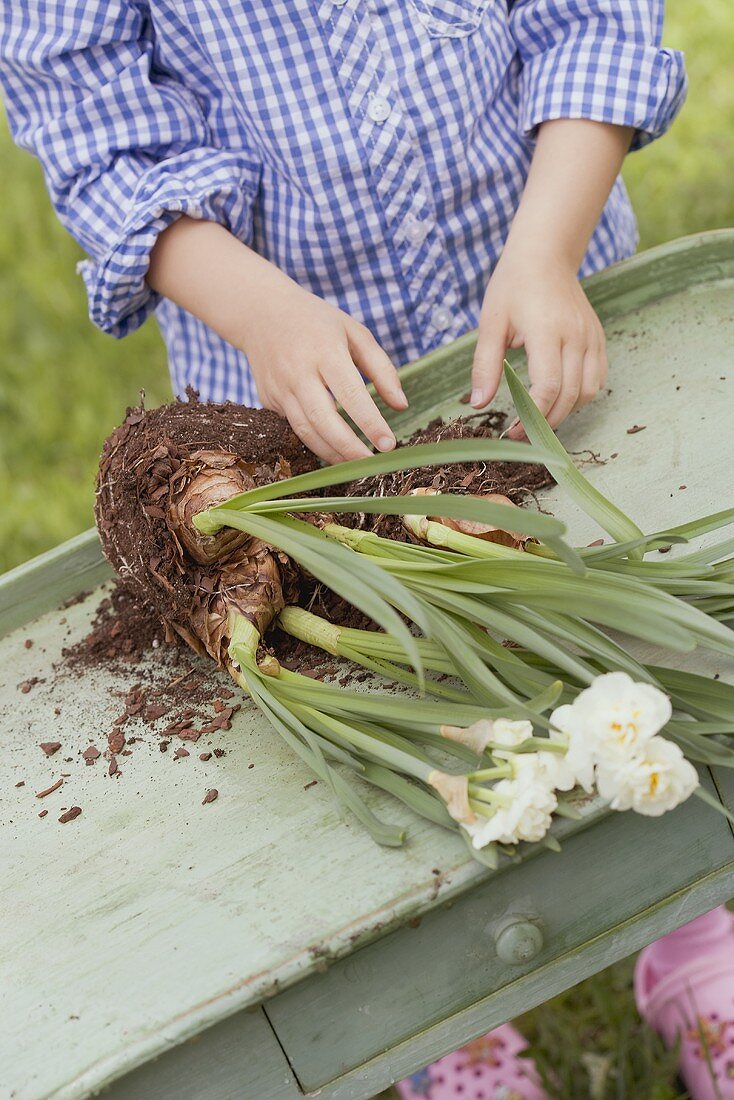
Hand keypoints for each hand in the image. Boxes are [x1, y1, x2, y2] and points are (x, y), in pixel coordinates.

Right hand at [241, 268, 406, 463]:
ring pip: (306, 431)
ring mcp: (279, 387)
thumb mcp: (354, 333)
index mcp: (325, 350)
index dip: (370, 423)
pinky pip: (294, 428)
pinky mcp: (268, 400)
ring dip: (332, 453)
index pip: (350, 394)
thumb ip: (381, 368)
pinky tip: (334, 451)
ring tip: (355, 464)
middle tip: (372, 463)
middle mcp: (298, 371)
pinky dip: (315, 443)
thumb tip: (401, 406)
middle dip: (349, 447)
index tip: (389, 444)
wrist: (260, 312)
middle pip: (324, 420)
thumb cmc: (317, 322)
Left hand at [470, 246, 606, 438]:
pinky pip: (597, 378)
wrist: (545, 255)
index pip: (547, 387)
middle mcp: (575, 336)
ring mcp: (591, 337)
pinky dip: (581, 396)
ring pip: (588, 391)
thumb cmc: (512, 287)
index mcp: (547, 331)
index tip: (512, 432)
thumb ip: (485, 366)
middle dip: (547, 423)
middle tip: (523, 435)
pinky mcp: (598, 338)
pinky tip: (559, 399)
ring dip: (566, 412)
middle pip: (569, 395)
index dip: (531, 417)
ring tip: (541, 419)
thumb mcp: (490, 324)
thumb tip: (478, 405)